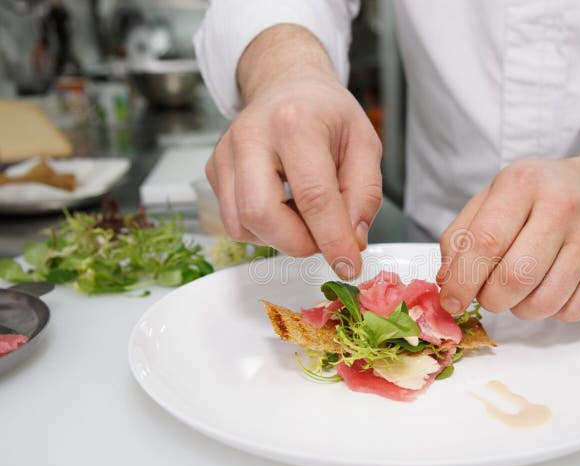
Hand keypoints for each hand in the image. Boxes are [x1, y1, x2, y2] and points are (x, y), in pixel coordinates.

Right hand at [205, 25, 382, 278]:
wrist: (286, 85)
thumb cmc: (326, 114)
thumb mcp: (365, 144)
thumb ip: (365, 193)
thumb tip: (352, 239)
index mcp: (295, 123)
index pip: (313, 196)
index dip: (333, 240)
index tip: (349, 266)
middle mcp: (251, 136)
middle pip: (262, 214)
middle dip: (299, 243)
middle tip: (325, 237)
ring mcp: (225, 154)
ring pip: (243, 225)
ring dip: (281, 238)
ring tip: (305, 215)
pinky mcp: (214, 171)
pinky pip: (235, 222)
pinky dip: (265, 229)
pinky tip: (284, 207)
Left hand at [437, 129, 579, 320]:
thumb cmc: (541, 196)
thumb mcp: (493, 197)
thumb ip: (461, 236)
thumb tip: (447, 280)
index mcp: (523, 184)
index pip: (486, 243)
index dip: (462, 281)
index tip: (451, 301)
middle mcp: (562, 207)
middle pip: (514, 279)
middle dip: (491, 299)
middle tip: (488, 293)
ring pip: (542, 303)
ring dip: (520, 308)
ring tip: (520, 287)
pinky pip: (570, 312)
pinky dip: (551, 311)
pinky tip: (550, 286)